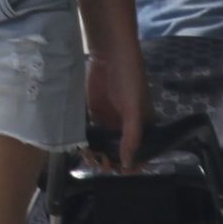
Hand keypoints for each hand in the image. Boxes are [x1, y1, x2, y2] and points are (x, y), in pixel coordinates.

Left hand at [86, 34, 145, 171]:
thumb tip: (128, 164)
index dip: (132, 164)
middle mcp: (125, 127)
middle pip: (118, 153)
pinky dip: (85, 142)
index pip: (139, 152)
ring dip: (96, 154)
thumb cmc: (129, 78)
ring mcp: (108, 121)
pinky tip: (80, 147)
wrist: (108, 53)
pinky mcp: (92, 114)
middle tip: (101, 162)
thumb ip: (131, 136)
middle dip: (110, 161)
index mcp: (142, 126)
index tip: (121, 170)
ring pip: (102, 146)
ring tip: (90, 155)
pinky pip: (89, 134)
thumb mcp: (134, 108)